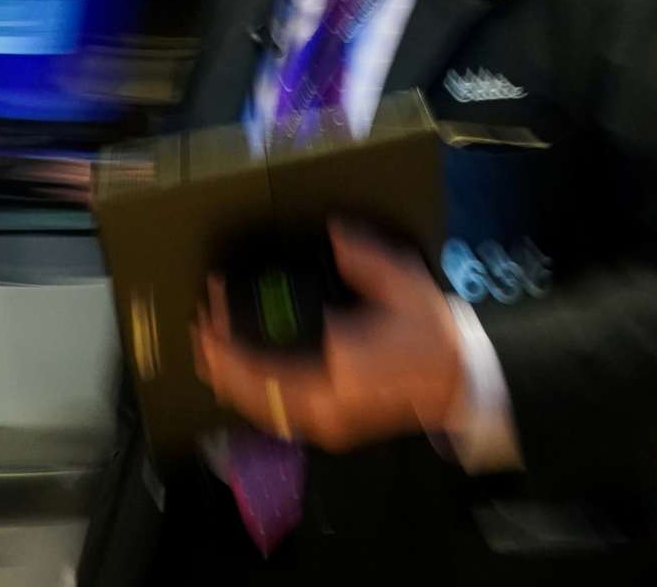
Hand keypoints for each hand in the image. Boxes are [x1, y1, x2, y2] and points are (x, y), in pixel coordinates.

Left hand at [193, 224, 463, 451]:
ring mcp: (325, 421)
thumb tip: (333, 232)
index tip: (210, 306)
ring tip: (207, 351)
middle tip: (197, 329)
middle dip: (217, 360)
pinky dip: (251, 394)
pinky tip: (238, 377)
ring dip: (229, 381)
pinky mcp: (330, 425)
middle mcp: (323, 404)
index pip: (262, 360)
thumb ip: (364, 257)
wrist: (459, 381)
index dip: (227, 337)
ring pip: (260, 409)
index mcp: (337, 368)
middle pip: (250, 391)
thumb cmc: (431, 334)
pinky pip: (277, 414)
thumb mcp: (402, 282)